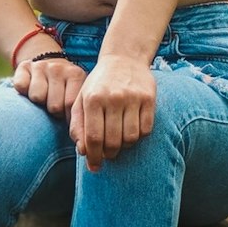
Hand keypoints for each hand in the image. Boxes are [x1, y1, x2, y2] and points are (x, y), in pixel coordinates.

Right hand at [13, 54, 86, 119]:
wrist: (48, 62)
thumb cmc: (65, 87)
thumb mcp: (76, 92)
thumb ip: (79, 108)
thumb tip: (79, 134)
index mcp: (75, 75)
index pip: (70, 105)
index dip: (66, 117)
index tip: (65, 117)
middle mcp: (58, 68)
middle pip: (54, 105)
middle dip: (53, 112)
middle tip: (54, 108)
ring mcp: (40, 66)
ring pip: (36, 97)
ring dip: (38, 103)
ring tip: (43, 99)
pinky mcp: (24, 66)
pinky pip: (21, 86)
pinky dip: (23, 92)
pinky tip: (29, 90)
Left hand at [69, 55, 155, 171]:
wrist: (124, 59)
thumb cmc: (99, 84)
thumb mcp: (82, 99)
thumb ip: (78, 125)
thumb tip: (83, 151)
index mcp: (93, 99)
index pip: (93, 138)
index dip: (94, 157)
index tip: (95, 167)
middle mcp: (113, 98)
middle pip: (113, 141)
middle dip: (109, 154)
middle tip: (108, 154)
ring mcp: (133, 97)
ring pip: (130, 138)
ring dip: (124, 146)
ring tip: (119, 142)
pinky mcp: (149, 98)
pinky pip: (146, 129)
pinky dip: (139, 136)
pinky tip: (131, 130)